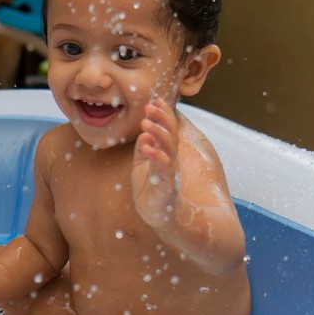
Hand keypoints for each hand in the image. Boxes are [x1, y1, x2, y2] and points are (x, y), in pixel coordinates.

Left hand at [132, 98, 179, 228]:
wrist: (158, 215)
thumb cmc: (150, 188)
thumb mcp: (142, 164)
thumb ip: (144, 147)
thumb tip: (143, 132)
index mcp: (165, 152)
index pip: (166, 129)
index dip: (162, 114)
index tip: (154, 100)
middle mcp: (170, 159)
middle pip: (170, 135)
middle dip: (162, 119)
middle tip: (151, 106)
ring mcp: (170, 172)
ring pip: (168, 149)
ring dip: (159, 134)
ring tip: (147, 123)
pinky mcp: (167, 185)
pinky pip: (163, 168)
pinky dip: (156, 156)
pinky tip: (147, 147)